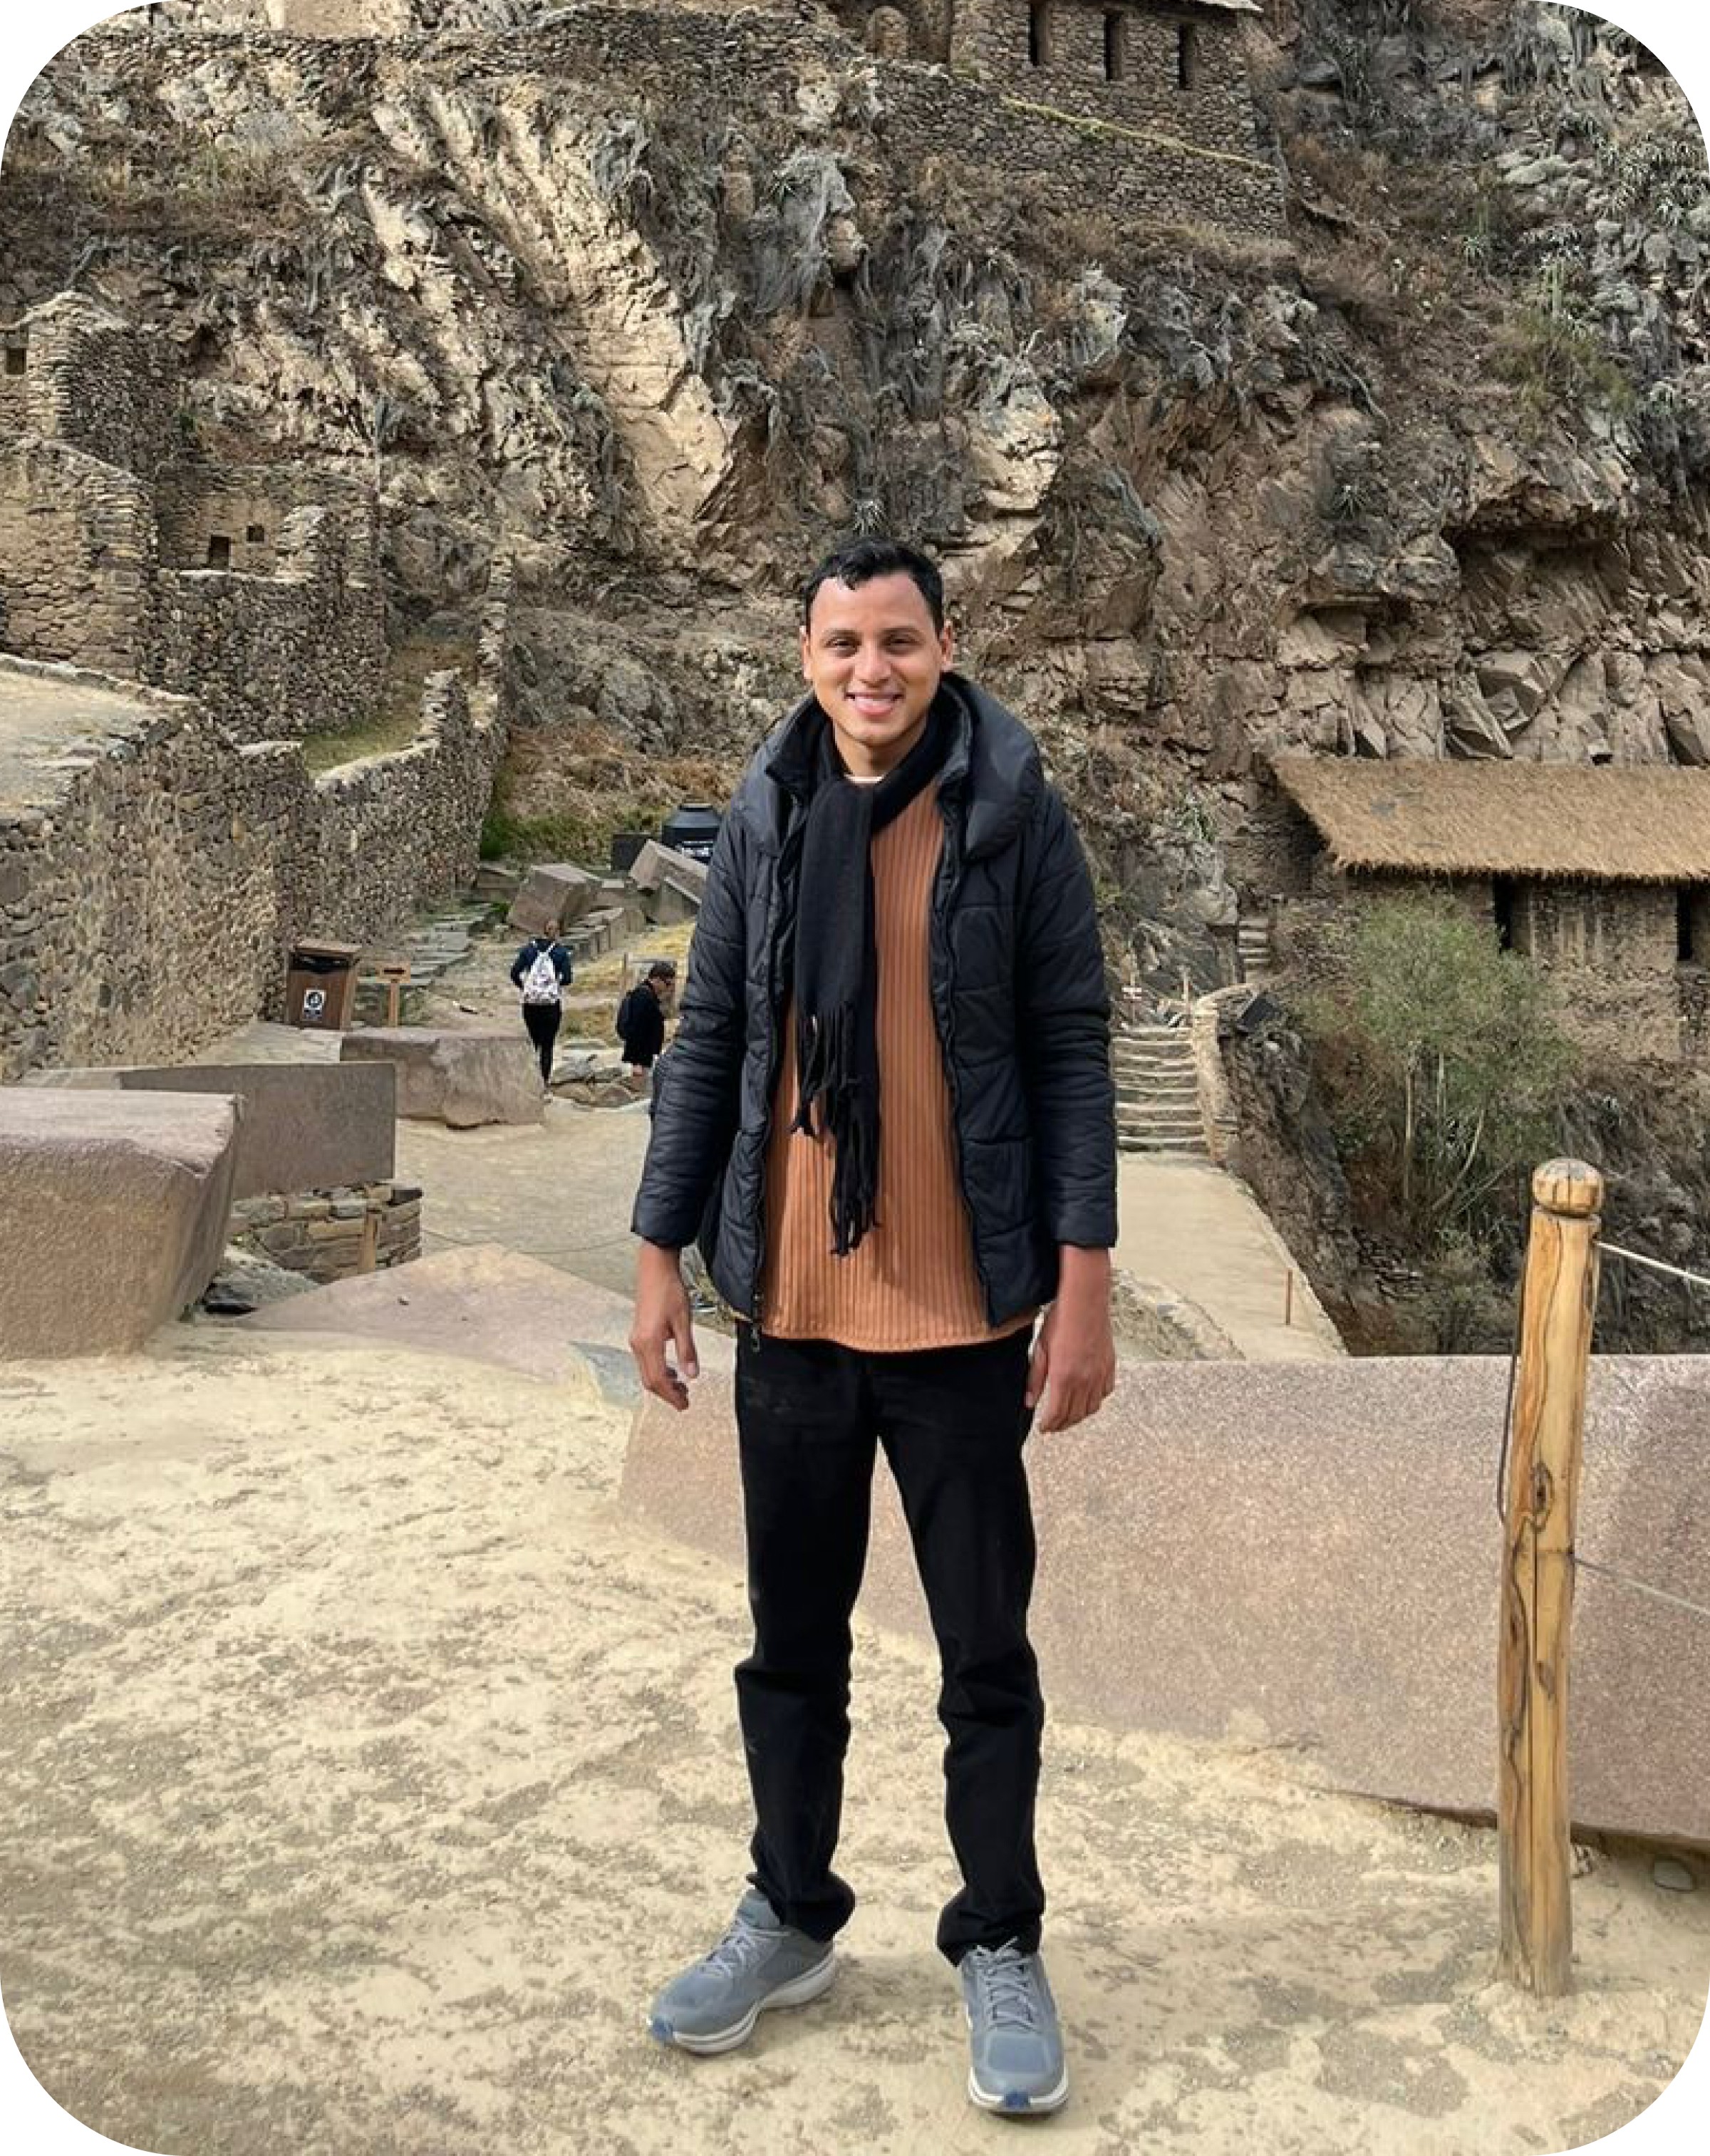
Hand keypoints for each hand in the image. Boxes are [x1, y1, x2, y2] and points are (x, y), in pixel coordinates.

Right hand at [630, 1242, 699, 1410]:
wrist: (655, 1270)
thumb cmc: (669, 1291)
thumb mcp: (683, 1321)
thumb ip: (687, 1350)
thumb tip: (692, 1375)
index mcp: (649, 1343)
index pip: (659, 1379)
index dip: (672, 1395)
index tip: (684, 1404)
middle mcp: (638, 1344)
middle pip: (650, 1380)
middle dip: (667, 1393)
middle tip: (684, 1401)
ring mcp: (636, 1339)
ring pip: (647, 1372)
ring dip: (663, 1382)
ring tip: (681, 1387)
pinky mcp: (639, 1334)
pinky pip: (646, 1361)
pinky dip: (658, 1370)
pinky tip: (672, 1369)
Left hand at [1026, 1247, 1115, 1433]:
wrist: (1085, 1302)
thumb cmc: (1061, 1320)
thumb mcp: (1040, 1349)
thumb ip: (1035, 1379)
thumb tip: (1030, 1402)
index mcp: (1064, 1377)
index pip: (1057, 1414)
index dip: (1049, 1425)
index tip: (1043, 1428)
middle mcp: (1084, 1380)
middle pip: (1074, 1415)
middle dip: (1062, 1425)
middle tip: (1053, 1426)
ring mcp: (1099, 1374)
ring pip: (1091, 1408)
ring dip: (1079, 1416)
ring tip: (1068, 1416)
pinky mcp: (1109, 1367)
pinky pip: (1104, 1393)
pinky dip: (1095, 1401)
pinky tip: (1087, 1398)